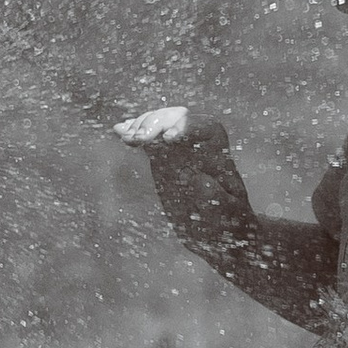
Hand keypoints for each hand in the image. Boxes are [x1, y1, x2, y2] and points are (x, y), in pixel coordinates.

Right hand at [116, 105, 244, 247]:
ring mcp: (178, 147)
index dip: (187, 127)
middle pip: (179, 118)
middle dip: (158, 123)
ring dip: (142, 126)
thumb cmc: (227, 221)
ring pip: (161, 122)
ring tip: (127, 137)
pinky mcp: (161, 155)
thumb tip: (194, 177)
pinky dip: (133, 131)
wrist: (216, 229)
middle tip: (140, 139)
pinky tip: (119, 131)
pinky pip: (148, 137)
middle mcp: (199, 144)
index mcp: (219, 154)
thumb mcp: (226, 214)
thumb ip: (213, 197)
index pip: (207, 127)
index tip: (169, 139)